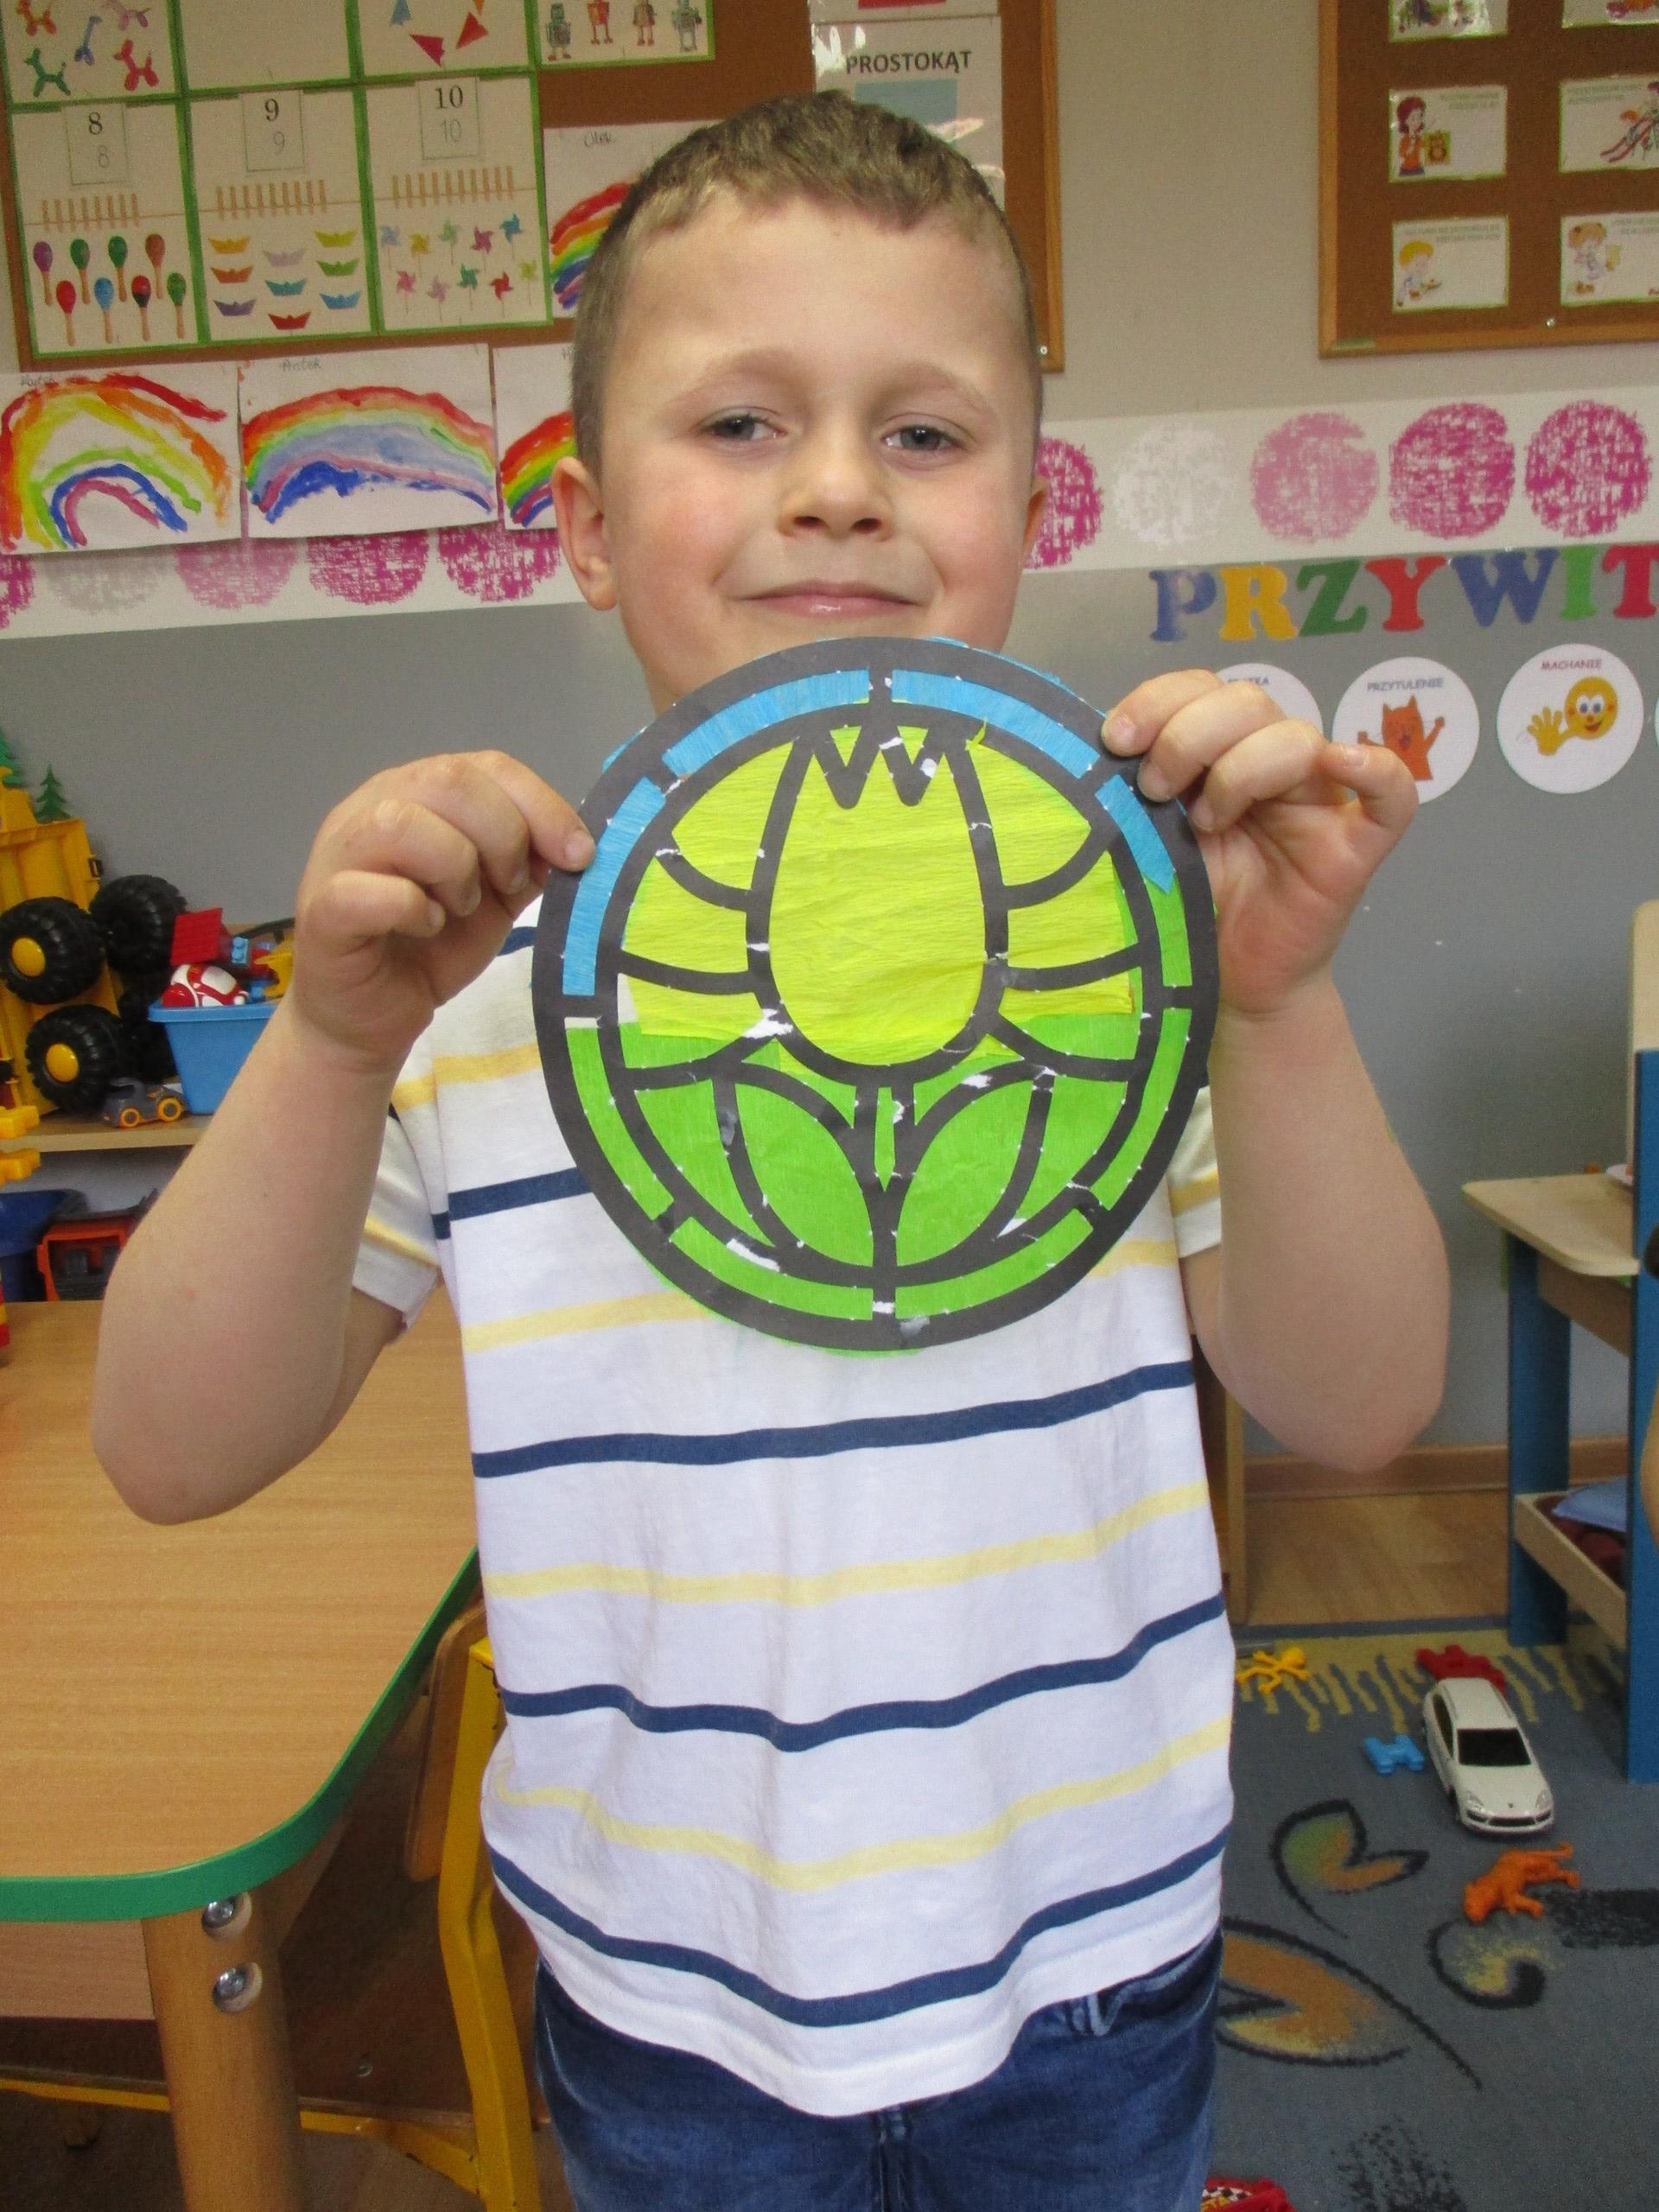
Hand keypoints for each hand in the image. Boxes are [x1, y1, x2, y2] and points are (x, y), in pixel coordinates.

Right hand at [289, 751, 592, 1076]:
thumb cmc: (428, 949)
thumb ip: (529, 863)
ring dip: (454, 867)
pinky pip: (368, 890)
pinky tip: (426, 927)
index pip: (486, 767)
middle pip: (447, 781)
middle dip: (502, 836)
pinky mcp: (321, 911)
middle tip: (508, 886)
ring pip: (400, 823)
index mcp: (417, 795)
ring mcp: (338, 857)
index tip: (579, 856)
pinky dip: (412, 907)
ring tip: (459, 908)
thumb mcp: (496, 899)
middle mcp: (371, 809)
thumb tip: (574, 845)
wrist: (370, 1018)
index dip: (541, 805)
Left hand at [1101, 671, 1416, 1017]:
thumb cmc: (1187, 907)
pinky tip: (1341, 762)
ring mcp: (1319, 802)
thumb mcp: (1147, 839)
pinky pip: (1393, 793)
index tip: (1115, 741)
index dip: (1158, 700)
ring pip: (1297, 738)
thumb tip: (1099, 747)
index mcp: (1219, 751)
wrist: (1228, 986)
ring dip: (1240, 769)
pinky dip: (1374, 768)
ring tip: (1206, 824)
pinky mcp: (1355, 847)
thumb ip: (1136, 791)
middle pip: (1248, 702)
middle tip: (1156, 791)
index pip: (1200, 689)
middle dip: (1187, 736)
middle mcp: (1272, 763)